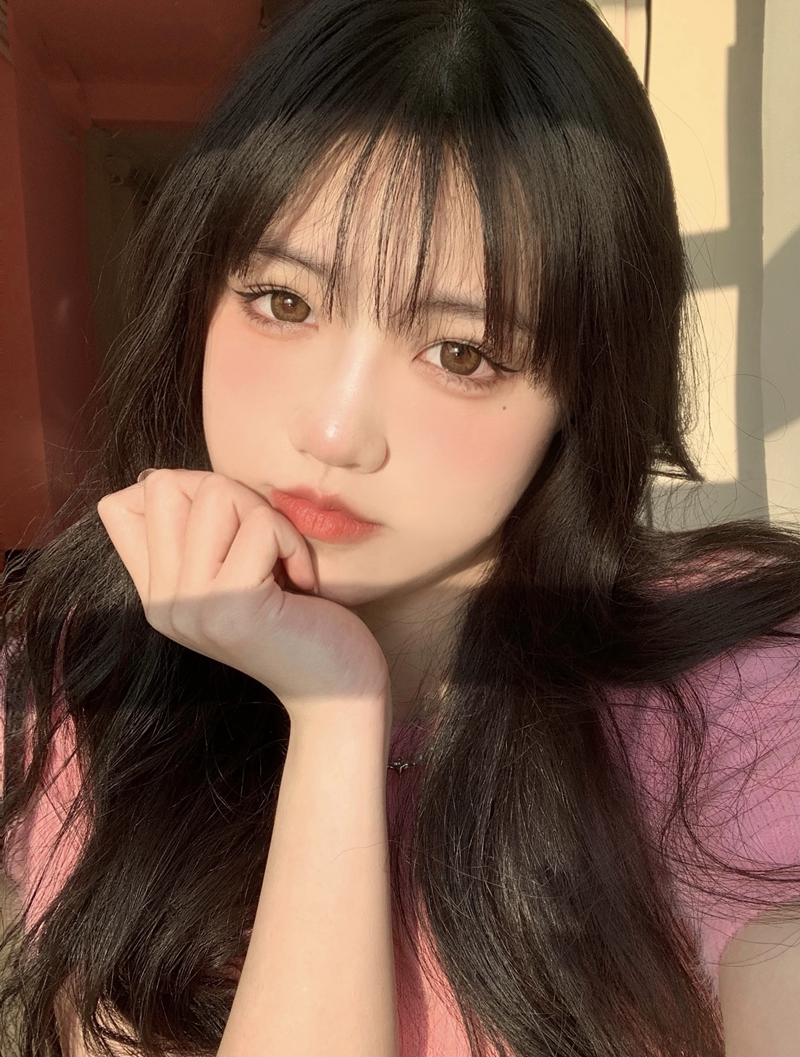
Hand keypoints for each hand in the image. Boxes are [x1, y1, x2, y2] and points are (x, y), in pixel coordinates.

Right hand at [96, 469, 390, 722]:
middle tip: (266, 543)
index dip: (180, 490)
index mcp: (157, 595)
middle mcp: (163, 603)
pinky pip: (260, 524)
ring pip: (215, 493)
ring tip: (286, 563)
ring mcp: (193, 606)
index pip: (119, 507)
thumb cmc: (300, 625)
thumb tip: (159, 475)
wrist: (338, 696)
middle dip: (231, 495)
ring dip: (268, 517)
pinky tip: (304, 584)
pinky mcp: (234, 606)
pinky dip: (293, 543)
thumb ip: (198, 536)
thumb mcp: (234, 575)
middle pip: (165, 485)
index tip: (230, 529)